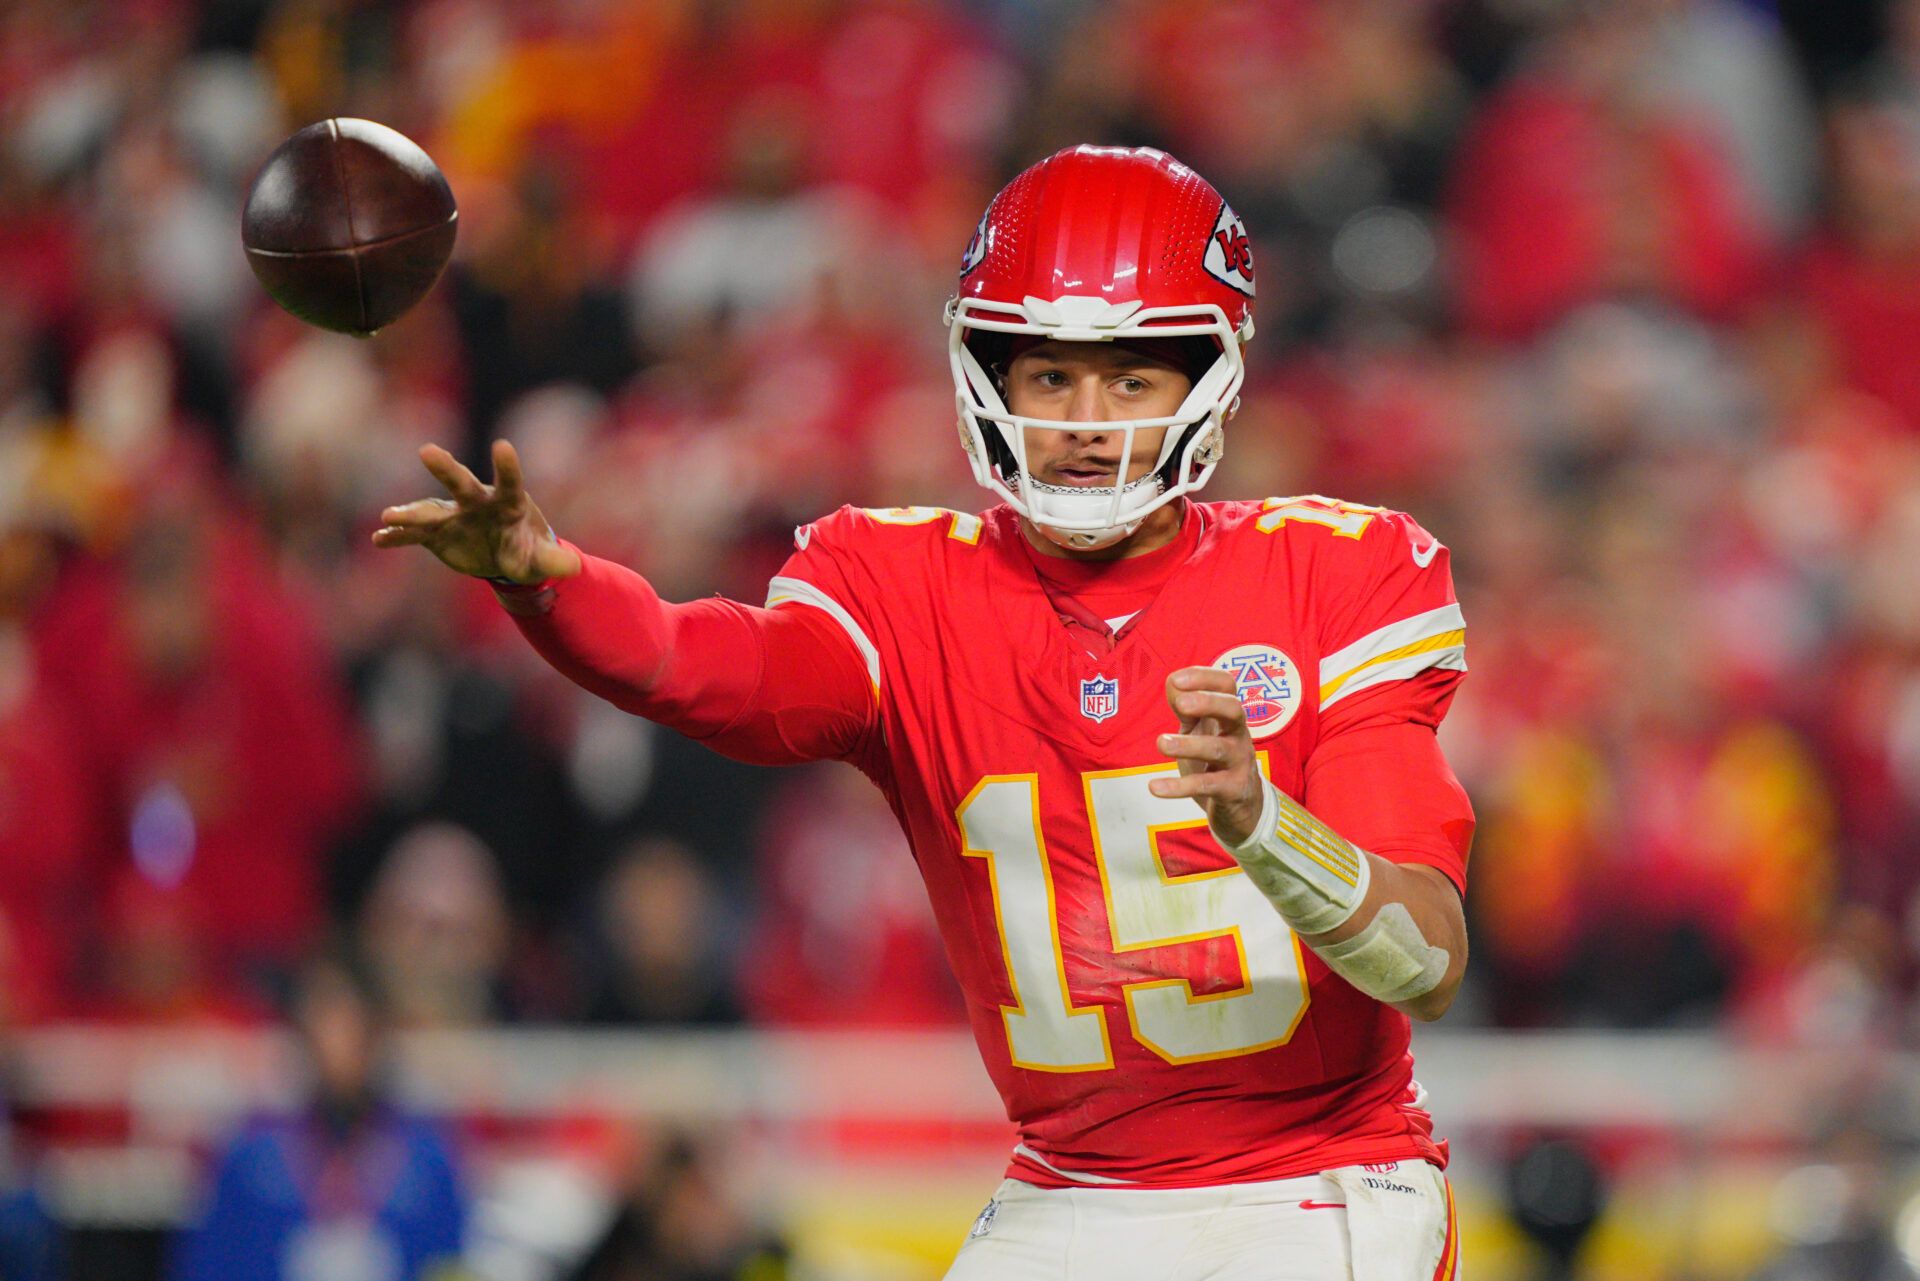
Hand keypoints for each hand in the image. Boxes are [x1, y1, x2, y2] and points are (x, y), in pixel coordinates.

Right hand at [371, 440, 580, 582]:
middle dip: (445, 468)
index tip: (502, 446)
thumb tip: (573, 568)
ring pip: (429, 509)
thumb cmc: (527, 550)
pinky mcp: (435, 533)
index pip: (509, 482)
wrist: (503, 557)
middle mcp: (476, 502)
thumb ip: (554, 561)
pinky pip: (413, 534)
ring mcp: (453, 515)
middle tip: (427, 451)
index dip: (507, 466)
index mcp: (508, 502)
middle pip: (461, 482)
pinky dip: (397, 536)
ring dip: (410, 512)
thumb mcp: (541, 560)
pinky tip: (380, 538)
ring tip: (389, 515)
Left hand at [1149, 666, 1264, 846]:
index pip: (1226, 684)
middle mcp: (1238, 734)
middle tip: (1181, 703)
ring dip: (1188, 745)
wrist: (1243, 805)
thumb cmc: (1216, 760)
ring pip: (1217, 749)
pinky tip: (1155, 787)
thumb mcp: (1200, 730)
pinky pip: (1206, 785)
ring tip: (1161, 743)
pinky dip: (1179, 787)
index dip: (1204, 677)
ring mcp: (1238, 762)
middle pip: (1234, 709)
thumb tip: (1172, 682)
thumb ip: (1186, 707)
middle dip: (1208, 702)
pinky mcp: (1232, 790)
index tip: (1176, 679)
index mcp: (1228, 715)